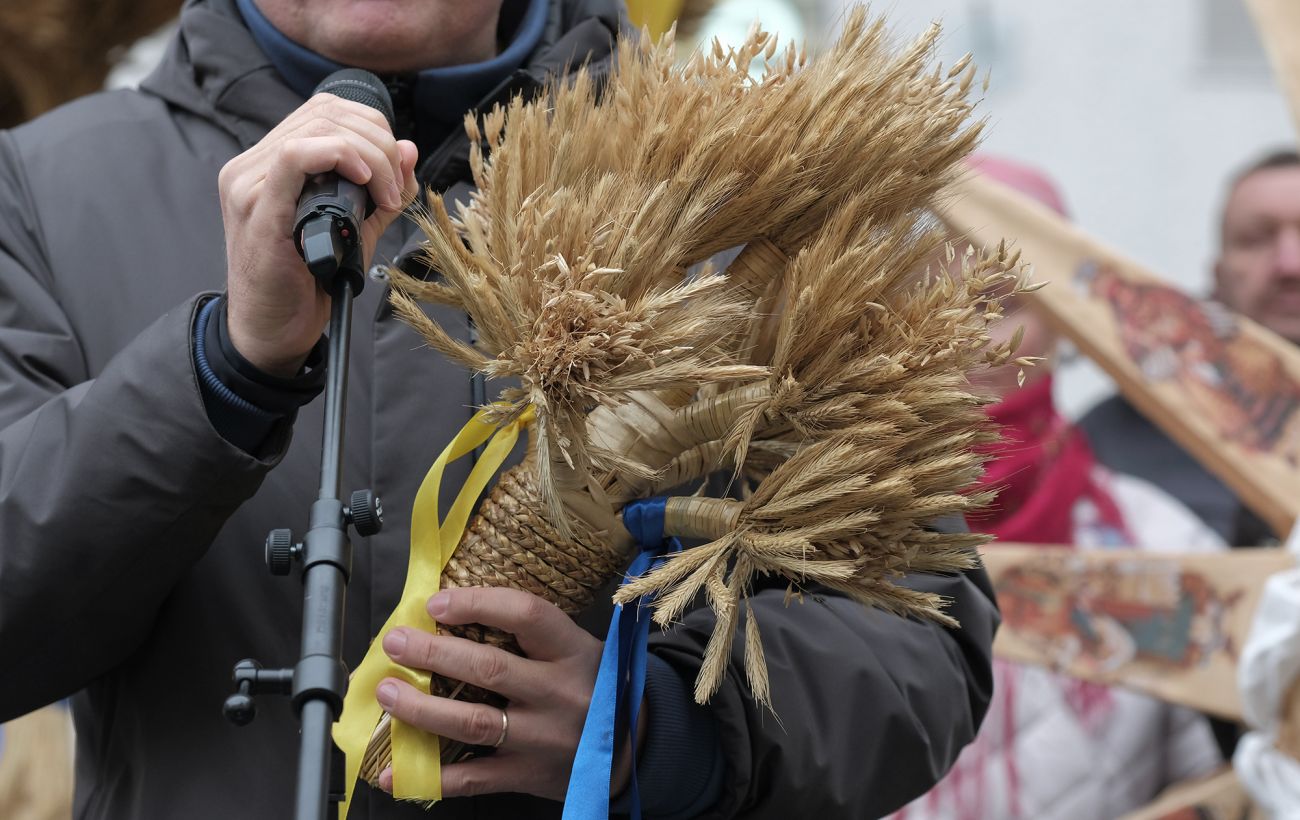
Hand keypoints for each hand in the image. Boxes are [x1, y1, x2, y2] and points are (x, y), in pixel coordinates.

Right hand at [217, 93, 418, 375]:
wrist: (273, 331)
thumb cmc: (308, 282)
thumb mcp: (357, 229)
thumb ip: (383, 191)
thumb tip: (408, 149)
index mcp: (271, 163)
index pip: (326, 111)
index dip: (372, 127)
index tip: (397, 169)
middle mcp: (253, 165)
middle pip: (327, 115)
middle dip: (378, 143)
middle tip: (396, 186)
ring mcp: (248, 183)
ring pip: (318, 129)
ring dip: (369, 156)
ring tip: (385, 195)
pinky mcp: (256, 208)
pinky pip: (294, 157)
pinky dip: (339, 157)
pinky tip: (362, 182)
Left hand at [375, 587, 643, 800]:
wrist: (637, 748)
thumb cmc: (595, 686)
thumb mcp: (580, 649)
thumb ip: (533, 635)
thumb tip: (456, 612)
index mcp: (573, 651)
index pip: (526, 615)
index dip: (478, 604)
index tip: (437, 603)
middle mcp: (559, 693)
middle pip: (489, 668)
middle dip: (434, 653)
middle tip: (396, 642)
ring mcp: (542, 738)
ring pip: (473, 722)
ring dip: (421, 707)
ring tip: (387, 692)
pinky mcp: (527, 775)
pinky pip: (472, 778)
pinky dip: (429, 776)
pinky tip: (392, 770)